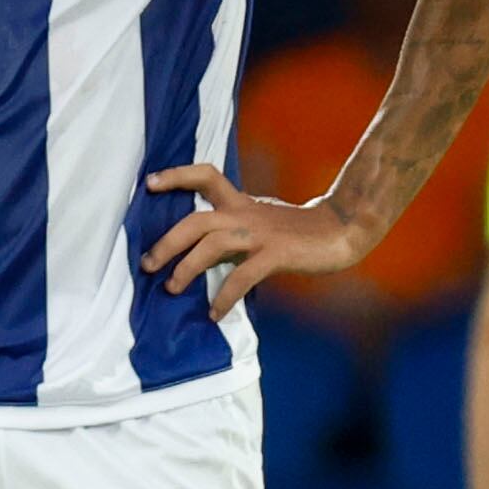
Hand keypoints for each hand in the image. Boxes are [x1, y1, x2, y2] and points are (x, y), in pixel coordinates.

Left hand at [139, 168, 370, 319]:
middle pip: (197, 220)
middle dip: (166, 242)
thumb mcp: (259, 220)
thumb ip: (231, 228)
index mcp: (240, 203)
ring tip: (172, 288)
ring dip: (187, 267)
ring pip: (213, 244)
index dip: (177, 176)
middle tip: (146, 265)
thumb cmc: (297, 230)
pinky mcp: (277, 254)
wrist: (342, 230)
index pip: (206, 176)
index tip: (150, 183)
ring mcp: (261, 234)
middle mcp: (245, 214)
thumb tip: (198, 250)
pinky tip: (215, 312)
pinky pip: (243, 276)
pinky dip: (225, 295)